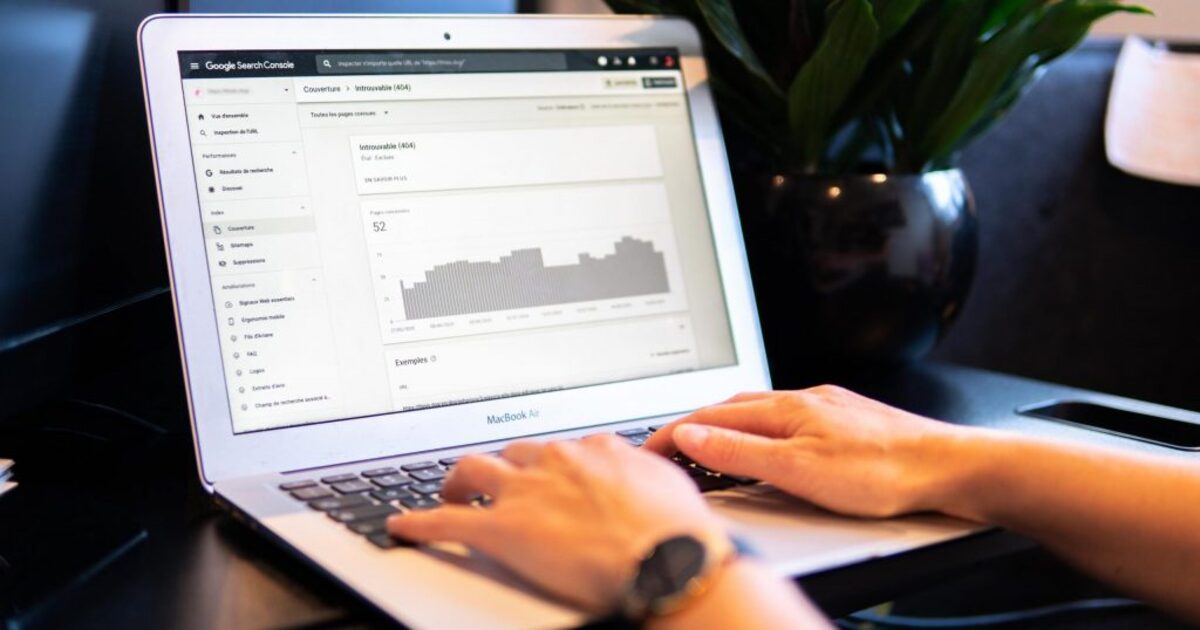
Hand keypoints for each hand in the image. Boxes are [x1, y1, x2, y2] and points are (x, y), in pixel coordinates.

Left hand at [386, 434, 727, 612]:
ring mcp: (527, 491)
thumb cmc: (679, 532)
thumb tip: (651, 480)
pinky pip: (447, 519)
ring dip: (458, 480)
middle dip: (502, 465)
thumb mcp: (671, 487)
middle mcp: (557, 461)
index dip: (550, 462)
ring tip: (450, 490)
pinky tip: (405, 526)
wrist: (669, 558)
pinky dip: (420, 522)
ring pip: (474, 469)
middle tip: (495, 480)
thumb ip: (647, 476)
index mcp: (596, 450)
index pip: (563, 447)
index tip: (547, 472)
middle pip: (514, 451)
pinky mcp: (502, 528)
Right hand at [643, 386, 969, 517]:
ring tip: (706, 446)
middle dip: (693, 425)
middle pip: (729, 408)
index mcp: (784, 410)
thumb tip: (693, 437)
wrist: (947, 467)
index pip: (709, 417)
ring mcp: (823, 408)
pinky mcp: (843, 420)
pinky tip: (766, 444)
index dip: (673, 432)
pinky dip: (756, 431)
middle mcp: (800, 400)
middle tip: (667, 447)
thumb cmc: (883, 471)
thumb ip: (741, 453)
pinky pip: (783, 419)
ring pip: (757, 411)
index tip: (647, 447)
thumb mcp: (799, 470)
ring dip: (724, 426)